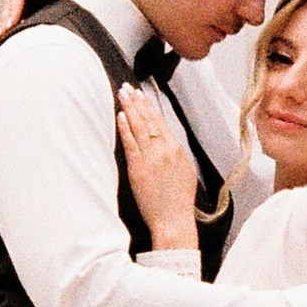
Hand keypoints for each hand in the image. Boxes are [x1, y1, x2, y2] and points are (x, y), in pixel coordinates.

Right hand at [0, 0, 77, 41]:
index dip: (14, 7)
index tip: (12, 23)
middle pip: (10, 2)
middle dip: (5, 20)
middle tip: (2, 37)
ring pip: (9, 10)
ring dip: (4, 26)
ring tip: (0, 42)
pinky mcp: (25, 5)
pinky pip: (14, 17)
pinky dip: (10, 28)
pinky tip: (4, 41)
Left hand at [116, 84, 201, 251]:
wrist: (173, 220)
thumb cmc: (180, 201)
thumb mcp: (186, 171)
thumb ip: (175, 153)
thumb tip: (166, 141)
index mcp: (177, 149)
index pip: (161, 122)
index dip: (150, 106)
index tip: (142, 94)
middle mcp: (164, 150)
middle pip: (149, 120)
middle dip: (137, 101)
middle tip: (128, 87)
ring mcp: (150, 158)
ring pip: (139, 127)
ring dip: (129, 108)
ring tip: (123, 94)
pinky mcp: (138, 169)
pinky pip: (131, 143)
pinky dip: (125, 128)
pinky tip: (120, 116)